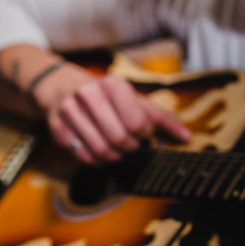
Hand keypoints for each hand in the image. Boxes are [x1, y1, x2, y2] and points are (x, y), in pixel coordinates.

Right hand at [36, 65, 191, 163]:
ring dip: (114, 157)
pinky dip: (96, 161)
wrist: (64, 88)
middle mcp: (90, 94)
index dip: (144, 135)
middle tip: (130, 145)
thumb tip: (187, 138)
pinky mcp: (57, 127)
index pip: (137, 123)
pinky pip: (83, 156)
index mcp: (114, 84)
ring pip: (101, 151)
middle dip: (130, 148)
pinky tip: (100, 152)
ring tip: (117, 150)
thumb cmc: (109, 98)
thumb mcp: (137, 101)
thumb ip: (163, 120)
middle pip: (120, 139)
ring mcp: (70, 110)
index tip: (142, 132)